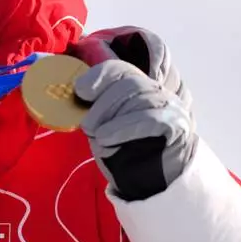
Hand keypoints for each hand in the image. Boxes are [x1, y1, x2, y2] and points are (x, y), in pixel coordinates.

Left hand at [72, 27, 197, 200]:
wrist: (152, 182)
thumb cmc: (122, 147)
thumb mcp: (103, 117)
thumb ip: (93, 98)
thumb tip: (66, 84)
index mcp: (140, 81)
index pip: (126, 59)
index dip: (102, 69)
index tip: (81, 89)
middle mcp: (158, 88)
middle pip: (125, 76)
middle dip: (99, 97)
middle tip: (87, 122)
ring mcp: (169, 104)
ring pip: (133, 91)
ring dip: (105, 115)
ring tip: (98, 134)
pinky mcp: (175, 124)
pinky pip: (145, 117)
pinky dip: (120, 128)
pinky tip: (106, 138)